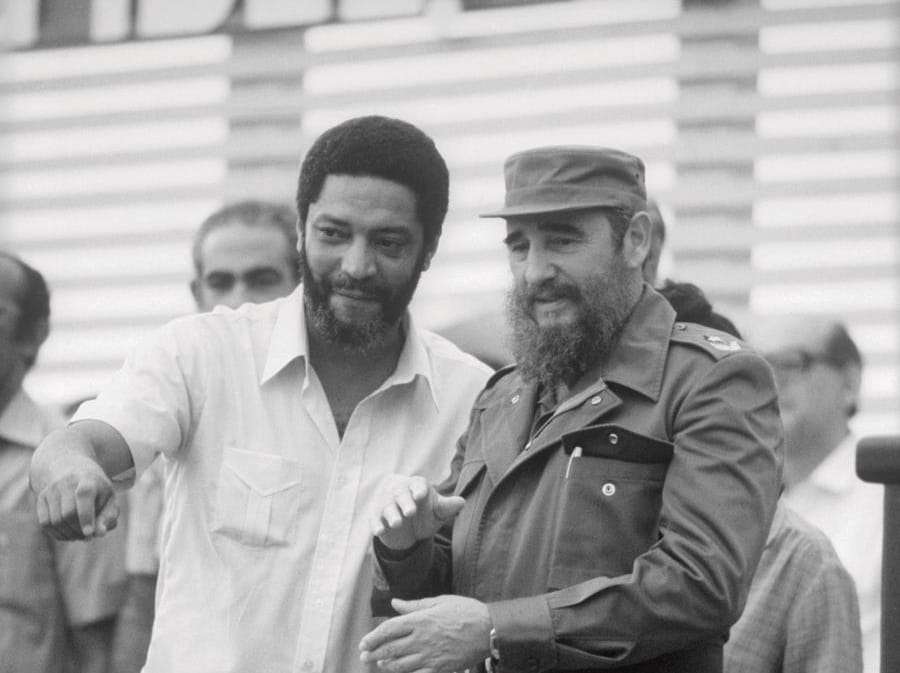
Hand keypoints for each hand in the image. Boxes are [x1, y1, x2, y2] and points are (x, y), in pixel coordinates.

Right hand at [35, 456, 118, 539]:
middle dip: (79, 530)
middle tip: (88, 536)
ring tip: (80, 534)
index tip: (89, 533)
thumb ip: (109, 516)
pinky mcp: (41, 497)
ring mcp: (51, 489)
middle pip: (68, 513)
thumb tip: (99, 533)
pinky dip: (57, 534)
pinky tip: (68, 533)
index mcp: (88, 479)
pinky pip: (45, 523)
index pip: (84, 495)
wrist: (72, 468)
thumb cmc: (97, 489)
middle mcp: (67, 482)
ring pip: (55, 521)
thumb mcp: (109, 498)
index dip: (86, 516)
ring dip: (69, 534)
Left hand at [359, 595, 491, 672]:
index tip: (364, 643)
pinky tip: (400, 671)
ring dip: (386, 665)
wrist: (488, 630)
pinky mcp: (439, 668)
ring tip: (379, 663)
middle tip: (364, 656)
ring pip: (400, 665)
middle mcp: (421, 639)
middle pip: (390, 649)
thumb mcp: (439, 601)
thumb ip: (414, 605)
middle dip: (373, 653)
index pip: (388, 630)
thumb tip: (394, 603)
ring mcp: (430, 656)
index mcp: (420, 620)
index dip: (373, 637)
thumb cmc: (465, 611)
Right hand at [371, 475, 464, 550]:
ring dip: (391, 513)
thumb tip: (461, 502)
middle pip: (400, 493)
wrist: (409, 529)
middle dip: (405, 502)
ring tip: (397, 523)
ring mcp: (386, 502)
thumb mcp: (437, 513)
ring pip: (386, 505)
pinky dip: (376, 524)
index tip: (421, 495)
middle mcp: (399, 490)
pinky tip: (379, 531)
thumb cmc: (425, 515)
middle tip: (410, 512)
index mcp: (416, 486)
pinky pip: (374, 518)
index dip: (419, 489)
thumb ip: (446, 507)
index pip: (418, 484)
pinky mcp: (376, 515)